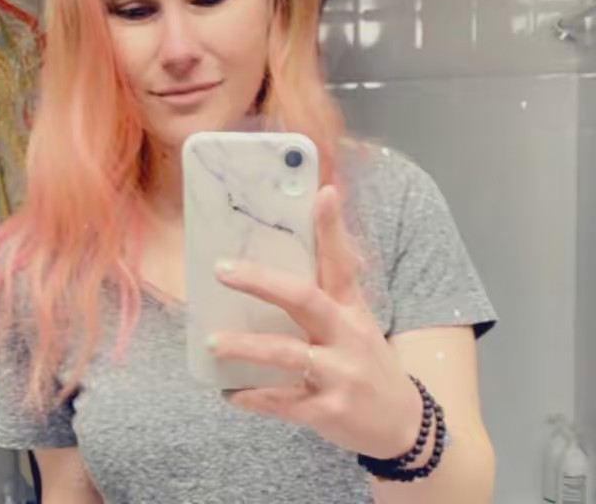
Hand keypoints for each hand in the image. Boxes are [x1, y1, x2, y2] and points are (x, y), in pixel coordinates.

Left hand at [209, 185, 421, 458]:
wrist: (402, 422)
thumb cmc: (365, 359)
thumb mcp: (355, 320)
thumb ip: (325, 292)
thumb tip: (282, 258)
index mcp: (351, 307)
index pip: (341, 260)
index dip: (332, 227)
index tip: (323, 193)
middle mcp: (347, 334)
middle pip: (305, 299)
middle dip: (262, 281)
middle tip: (222, 268)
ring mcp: (339, 373)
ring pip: (288, 353)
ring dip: (247, 346)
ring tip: (212, 342)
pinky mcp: (329, 411)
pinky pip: (284, 402)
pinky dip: (255, 397)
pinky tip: (230, 393)